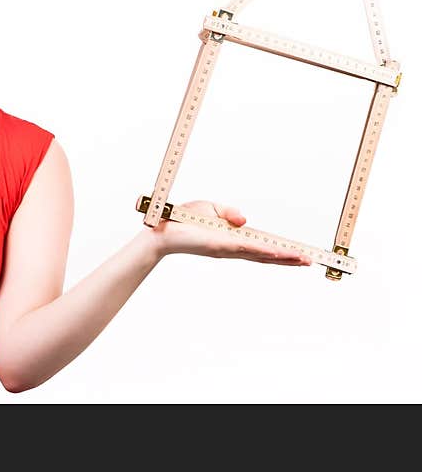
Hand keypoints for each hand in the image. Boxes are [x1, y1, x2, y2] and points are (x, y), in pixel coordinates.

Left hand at [148, 199, 310, 265]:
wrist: (160, 226)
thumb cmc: (182, 219)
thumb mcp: (211, 209)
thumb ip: (230, 213)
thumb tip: (245, 221)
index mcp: (231, 240)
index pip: (261, 248)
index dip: (280, 252)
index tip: (300, 255)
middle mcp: (232, 249)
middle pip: (266, 256)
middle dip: (289, 260)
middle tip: (311, 262)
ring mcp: (227, 249)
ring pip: (261, 255)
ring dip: (284, 258)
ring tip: (304, 261)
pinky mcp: (220, 246)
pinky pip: (246, 248)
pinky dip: (264, 251)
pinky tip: (279, 254)